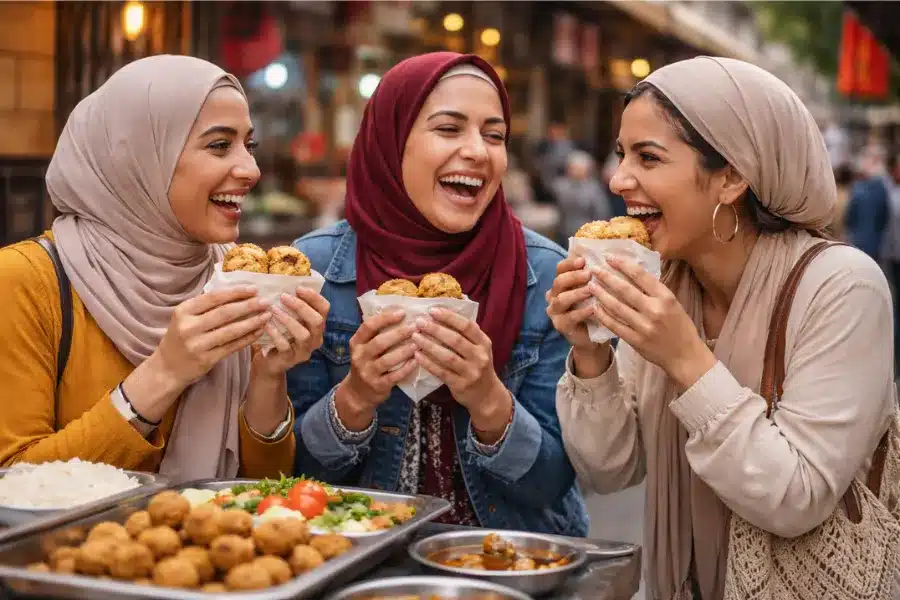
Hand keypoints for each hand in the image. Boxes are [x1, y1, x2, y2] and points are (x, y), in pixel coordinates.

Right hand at [124, 286, 269, 424]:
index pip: (214, 297)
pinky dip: (247, 338)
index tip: (254, 289)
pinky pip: (232, 346)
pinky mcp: (206, 360)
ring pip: (231, 331)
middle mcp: (189, 327)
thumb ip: (207, 306)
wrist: (168, 367)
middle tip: (266, 302)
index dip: (236, 292)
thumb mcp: (186, 317)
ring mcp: (197, 345)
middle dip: (248, 306)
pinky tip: (259, 331)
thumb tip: (239, 293)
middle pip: (225, 313)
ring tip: (267, 316)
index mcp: (184, 311)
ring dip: (252, 322)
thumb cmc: (181, 337)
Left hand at [252, 287, 330, 377]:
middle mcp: (315, 338)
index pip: (324, 308)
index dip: (314, 296)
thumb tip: (286, 282)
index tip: (298, 287)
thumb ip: (292, 305)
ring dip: (288, 319)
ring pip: (303, 334)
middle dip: (301, 306)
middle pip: (317, 320)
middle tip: (284, 297)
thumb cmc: (280, 335)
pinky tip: (266, 325)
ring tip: (274, 310)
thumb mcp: (289, 319)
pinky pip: (285, 346)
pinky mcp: (290, 359)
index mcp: (317, 326)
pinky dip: (275, 334)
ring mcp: (304, 350)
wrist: (270, 362)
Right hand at [335, 310, 417, 430]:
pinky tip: (417, 360)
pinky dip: (407, 368)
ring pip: (388, 360)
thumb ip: (376, 333)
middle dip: (399, 333)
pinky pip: (395, 376)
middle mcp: (359, 356)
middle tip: (415, 327)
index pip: (368, 326)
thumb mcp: (364, 347)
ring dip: (405, 350)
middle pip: (380, 342)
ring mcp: (368, 372)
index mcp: (356, 343)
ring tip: (419, 343)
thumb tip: (400, 312)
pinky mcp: (378, 385)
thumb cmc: (367, 363)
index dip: (385, 318)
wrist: (358, 393)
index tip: (402, 312)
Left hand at [412, 308, 510, 431]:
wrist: (486, 395)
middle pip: (456, 340)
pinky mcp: (460, 385)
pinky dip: (428, 363)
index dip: (449, 317)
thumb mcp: (479, 348)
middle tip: (419, 322)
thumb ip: (466, 333)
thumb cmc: (477, 365)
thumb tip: (442, 312)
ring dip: (429, 345)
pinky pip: (441, 372)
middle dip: (435, 329)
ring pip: (447, 356)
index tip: (432, 310)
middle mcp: (480, 357)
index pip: (467, 326)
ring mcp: (471, 372)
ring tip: (415, 336)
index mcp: (484, 343)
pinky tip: (417, 355)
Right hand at [546, 256, 597, 348]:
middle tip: (589, 274)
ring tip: (591, 290)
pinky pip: (570, 317)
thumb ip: (593, 277)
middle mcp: (554, 296)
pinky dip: (582, 312)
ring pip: (561, 299)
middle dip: (574, 277)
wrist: (592, 336)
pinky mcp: (561, 325)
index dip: (570, 263)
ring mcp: (555, 311)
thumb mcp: (593, 290)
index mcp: (561, 284)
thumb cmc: (593, 308)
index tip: (583, 260)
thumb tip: (604, 258)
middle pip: (559, 282)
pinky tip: (593, 308)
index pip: (560, 269)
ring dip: (576, 293)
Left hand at [590, 257, 715, 387]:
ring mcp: (644, 327)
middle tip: (593, 269)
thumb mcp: (673, 303)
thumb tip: (633, 272)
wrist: (685, 356)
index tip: (609, 257)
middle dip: (606, 277)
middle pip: (625, 290)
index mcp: (666, 297)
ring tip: (590, 285)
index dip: (622, 264)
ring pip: (616, 307)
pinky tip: (595, 307)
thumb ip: (654, 291)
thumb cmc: (680, 326)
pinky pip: (615, 325)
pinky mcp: (636, 341)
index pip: (640, 276)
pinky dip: (603, 315)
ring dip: (601, 295)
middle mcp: (655, 310)